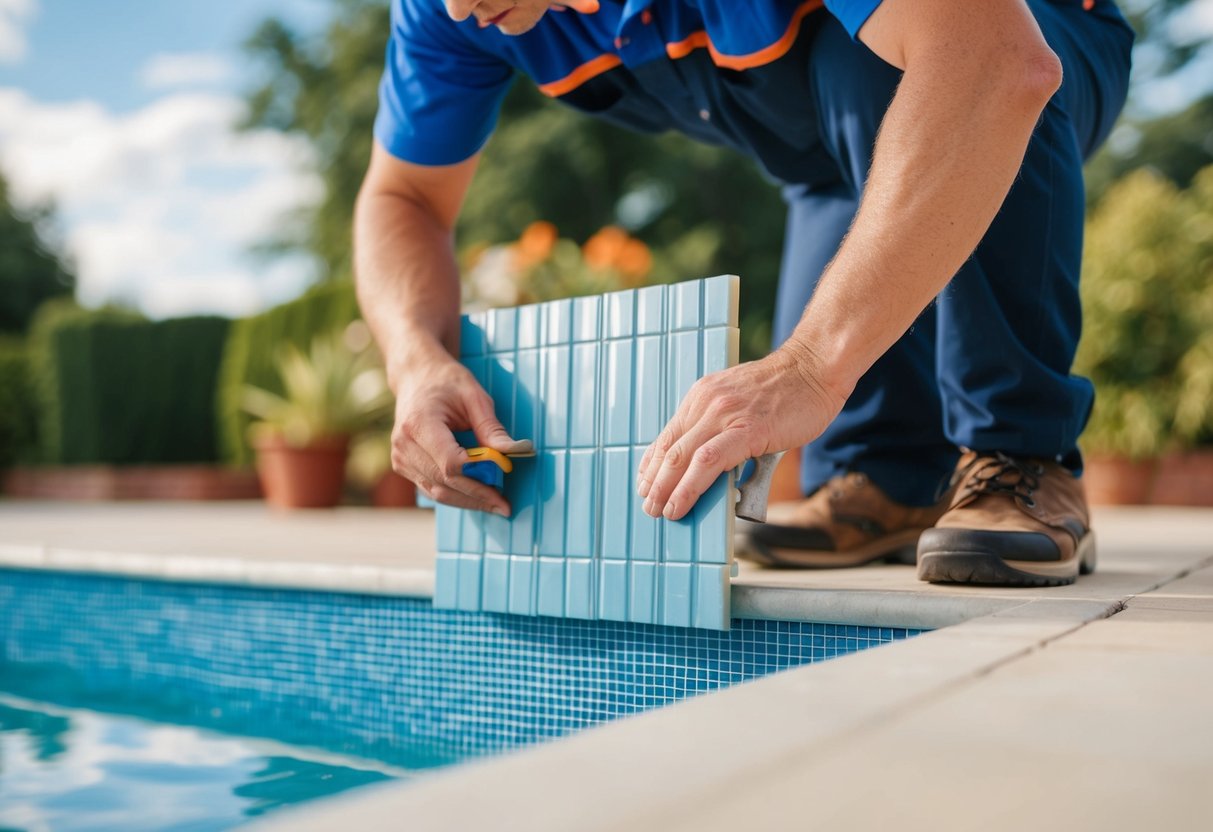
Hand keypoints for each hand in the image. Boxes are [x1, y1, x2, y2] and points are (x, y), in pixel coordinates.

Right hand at [390, 342, 528, 514]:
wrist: (416, 377)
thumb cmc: (445, 382)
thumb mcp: (474, 397)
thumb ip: (491, 428)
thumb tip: (514, 453)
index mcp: (419, 424)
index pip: (450, 463)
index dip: (478, 476)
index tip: (504, 480)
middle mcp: (404, 445)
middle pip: (445, 483)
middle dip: (478, 496)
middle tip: (506, 506)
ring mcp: (401, 459)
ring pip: (438, 493)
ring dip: (469, 501)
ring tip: (496, 504)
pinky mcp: (404, 467)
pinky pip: (432, 490)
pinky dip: (456, 495)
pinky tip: (478, 497)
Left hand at [635, 342, 848, 520]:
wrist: (816, 367)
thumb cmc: (788, 388)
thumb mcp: (741, 400)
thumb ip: (724, 426)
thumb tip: (715, 462)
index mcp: (703, 395)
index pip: (668, 435)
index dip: (652, 464)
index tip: (646, 483)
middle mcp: (707, 402)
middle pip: (669, 448)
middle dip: (655, 482)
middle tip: (649, 506)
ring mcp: (724, 414)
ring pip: (682, 457)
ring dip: (667, 489)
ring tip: (661, 511)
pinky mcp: (746, 429)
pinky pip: (708, 461)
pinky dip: (690, 486)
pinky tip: (682, 503)